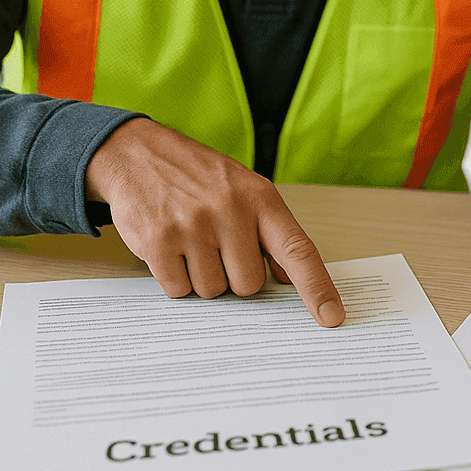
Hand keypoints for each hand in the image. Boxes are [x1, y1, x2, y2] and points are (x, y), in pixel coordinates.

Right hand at [86, 118, 343, 326]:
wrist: (138, 153)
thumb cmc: (198, 177)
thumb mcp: (243, 189)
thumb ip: (268, 231)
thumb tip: (288, 277)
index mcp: (260, 198)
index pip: (298, 250)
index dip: (317, 287)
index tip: (332, 318)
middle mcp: (230, 210)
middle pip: (248, 285)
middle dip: (233, 276)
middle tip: (215, 247)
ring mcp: (193, 225)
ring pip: (212, 290)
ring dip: (201, 276)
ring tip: (189, 241)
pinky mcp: (158, 240)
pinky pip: (178, 289)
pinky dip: (174, 278)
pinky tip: (169, 247)